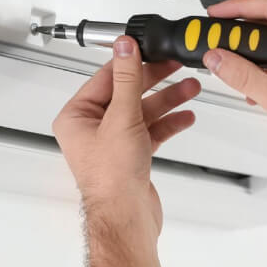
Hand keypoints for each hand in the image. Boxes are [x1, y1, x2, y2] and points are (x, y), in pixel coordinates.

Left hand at [52, 37, 200, 234]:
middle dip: (155, 81)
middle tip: (174, 65)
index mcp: (77, 116)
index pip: (105, 78)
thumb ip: (126, 79)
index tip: (148, 48)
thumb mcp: (121, 118)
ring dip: (167, 100)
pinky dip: (168, 123)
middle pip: (126, 93)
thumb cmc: (112, 178)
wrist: (127, 218)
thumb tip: (124, 47)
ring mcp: (112, 142)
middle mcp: (91, 129)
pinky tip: (185, 116)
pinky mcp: (131, 156)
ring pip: (142, 111)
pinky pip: (151, 131)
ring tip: (190, 89)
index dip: (130, 62)